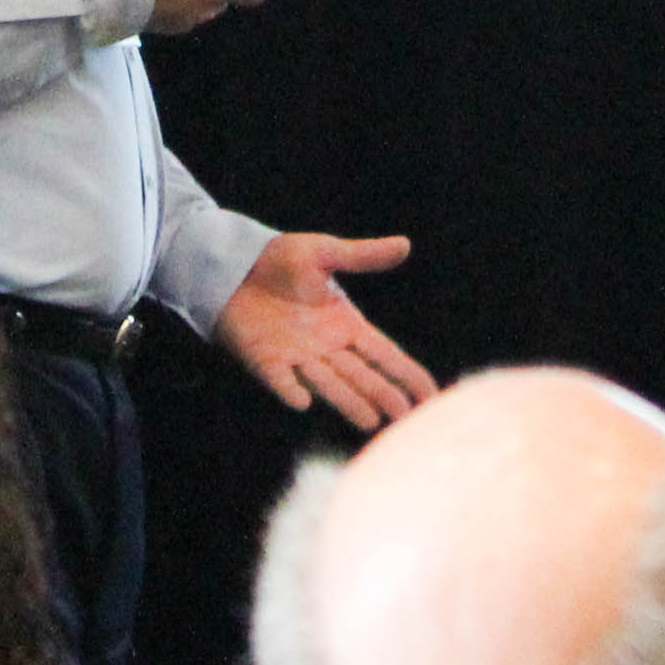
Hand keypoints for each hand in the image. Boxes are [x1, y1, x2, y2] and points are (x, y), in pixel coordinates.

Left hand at [214, 232, 436, 428]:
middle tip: (406, 417)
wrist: (232, 266)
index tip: (431, 395)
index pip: (384, 354)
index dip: (407, 373)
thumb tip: (406, 244)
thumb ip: (362, 255)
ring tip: (371, 420)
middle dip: (384, 394)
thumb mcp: (324, 252)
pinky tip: (303, 401)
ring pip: (330, 383)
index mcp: (344, 323)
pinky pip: (280, 379)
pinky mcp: (265, 361)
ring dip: (348, 401)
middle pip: (362, 375)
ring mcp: (296, 357)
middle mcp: (326, 347)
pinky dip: (290, 390)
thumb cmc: (277, 260)